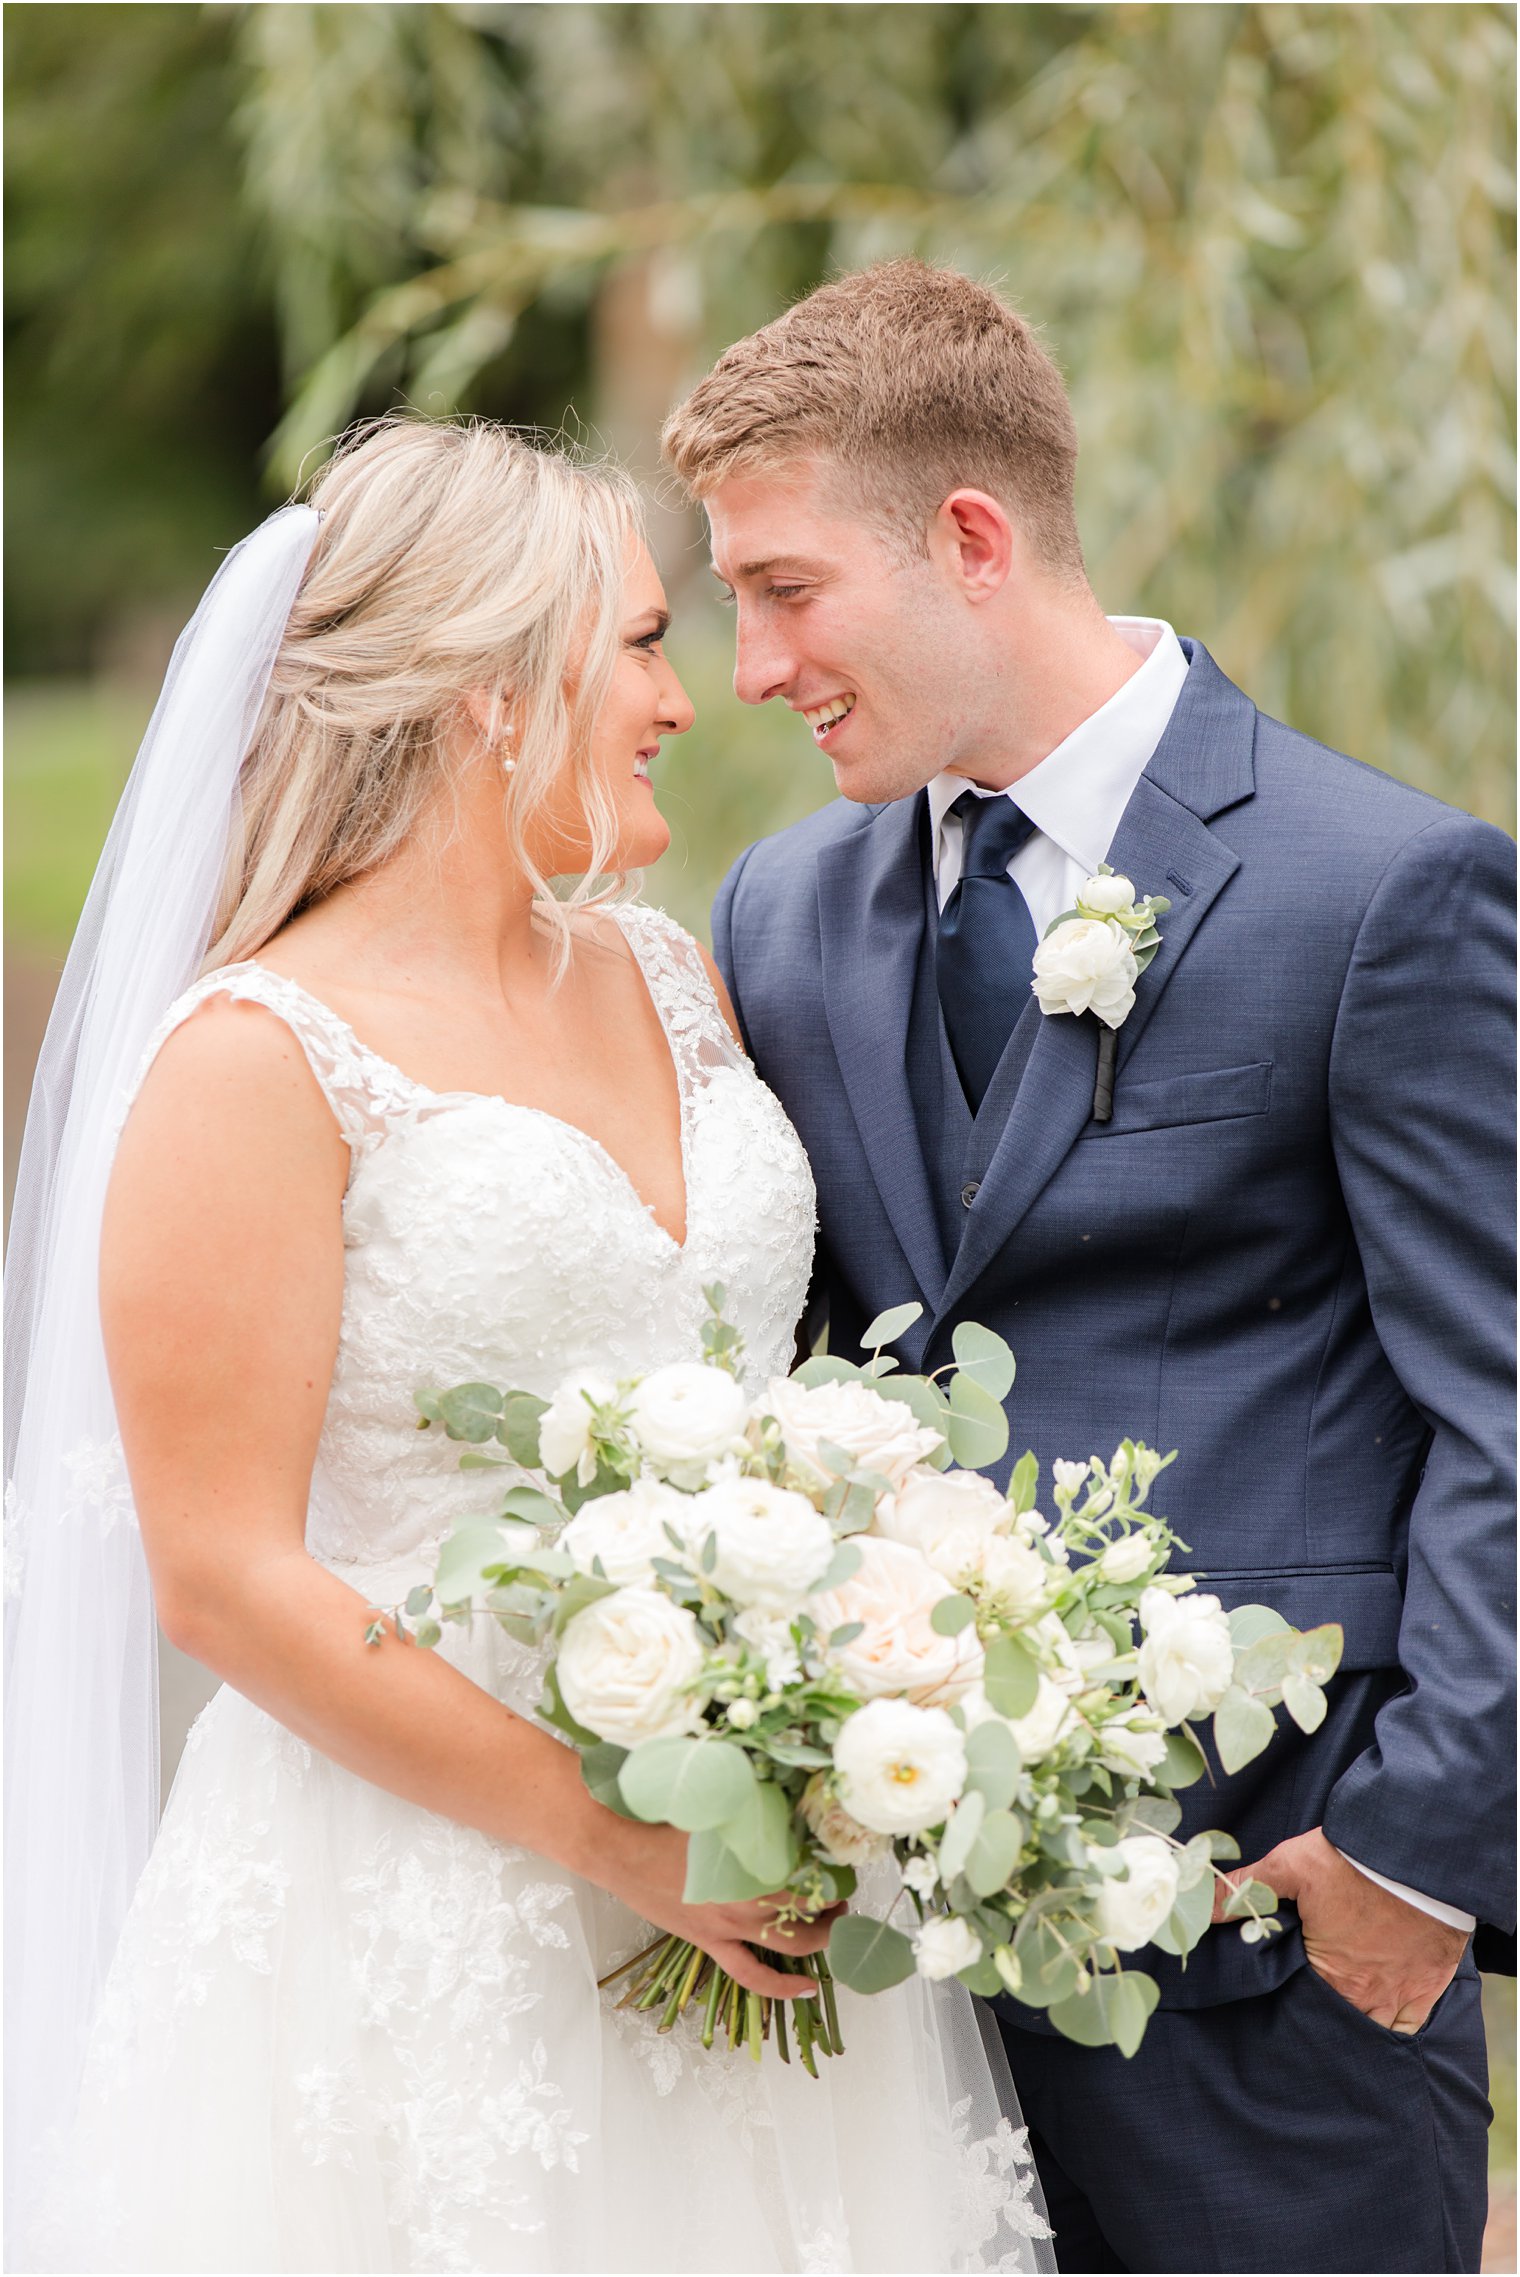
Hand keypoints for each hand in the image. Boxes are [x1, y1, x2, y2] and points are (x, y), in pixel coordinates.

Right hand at [601, 1818, 844, 2001]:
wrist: (620, 1849)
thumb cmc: (665, 1821)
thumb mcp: (718, 1812)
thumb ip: (753, 1816)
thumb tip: (787, 1809)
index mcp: (752, 1867)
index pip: (810, 1877)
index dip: (832, 1874)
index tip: (841, 1865)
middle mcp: (746, 1901)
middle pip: (808, 1914)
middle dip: (834, 1910)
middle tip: (843, 1896)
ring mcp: (729, 1928)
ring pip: (791, 1945)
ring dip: (820, 1939)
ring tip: (834, 1928)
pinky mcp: (709, 1943)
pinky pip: (752, 1976)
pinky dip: (782, 1987)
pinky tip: (809, 1989)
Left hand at [1216, 1825, 1467, 2031]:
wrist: (1417, 1855)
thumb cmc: (1352, 1861)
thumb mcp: (1290, 1865)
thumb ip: (1248, 1887)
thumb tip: (1204, 1903)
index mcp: (1327, 1972)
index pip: (1298, 2005)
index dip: (1290, 2002)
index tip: (1282, 1998)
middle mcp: (1362, 1995)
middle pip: (1335, 2022)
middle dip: (1321, 2019)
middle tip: (1309, 2008)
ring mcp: (1398, 1995)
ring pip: (1371, 2029)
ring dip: (1356, 2024)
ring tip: (1340, 2017)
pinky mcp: (1427, 1987)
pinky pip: (1409, 2027)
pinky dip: (1395, 2028)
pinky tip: (1381, 2022)